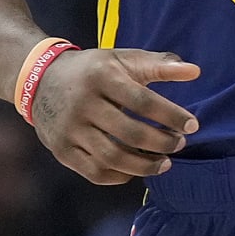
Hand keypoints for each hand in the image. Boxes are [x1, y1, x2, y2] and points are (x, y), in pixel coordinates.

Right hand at [32, 46, 200, 183]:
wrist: (39, 78)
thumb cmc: (93, 70)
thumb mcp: (122, 59)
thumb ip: (159, 65)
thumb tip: (195, 71)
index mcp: (101, 76)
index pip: (142, 101)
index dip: (171, 116)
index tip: (192, 125)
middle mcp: (82, 103)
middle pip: (130, 133)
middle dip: (162, 143)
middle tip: (179, 145)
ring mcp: (69, 129)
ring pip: (113, 157)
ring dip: (144, 166)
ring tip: (164, 163)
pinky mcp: (61, 149)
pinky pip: (95, 172)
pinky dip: (120, 176)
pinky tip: (136, 170)